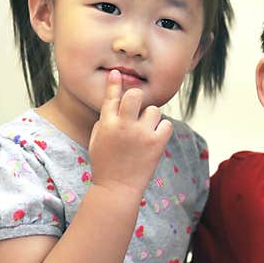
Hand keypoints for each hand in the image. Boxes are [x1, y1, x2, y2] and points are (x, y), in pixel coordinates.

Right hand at [88, 69, 172, 195]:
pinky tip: (155, 139)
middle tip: (137, 108)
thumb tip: (116, 106)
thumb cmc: (105, 166)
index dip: (114, 84)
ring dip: (151, 118)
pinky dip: (162, 130)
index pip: (111, 98)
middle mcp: (124, 125)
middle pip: (135, 95)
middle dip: (137, 98)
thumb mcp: (97, 141)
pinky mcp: (156, 143)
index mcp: (106, 124)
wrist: (117, 189)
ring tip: (145, 132)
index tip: (116, 73)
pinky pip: (166, 124)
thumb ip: (105, 122)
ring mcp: (141, 134)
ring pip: (154, 110)